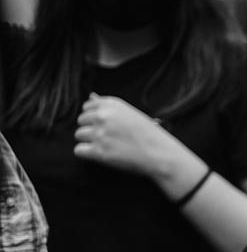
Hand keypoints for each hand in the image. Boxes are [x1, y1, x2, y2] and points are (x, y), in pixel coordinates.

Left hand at [76, 95, 193, 185]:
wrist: (162, 155)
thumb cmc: (151, 136)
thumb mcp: (132, 114)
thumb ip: (109, 107)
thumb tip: (90, 96)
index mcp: (112, 105)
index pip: (87, 107)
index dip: (95, 118)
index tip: (107, 126)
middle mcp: (103, 116)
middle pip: (81, 121)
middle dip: (91, 129)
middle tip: (109, 138)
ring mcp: (100, 134)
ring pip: (79, 135)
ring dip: (90, 142)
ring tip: (108, 147)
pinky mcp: (98, 152)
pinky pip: (79, 150)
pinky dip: (88, 154)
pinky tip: (102, 155)